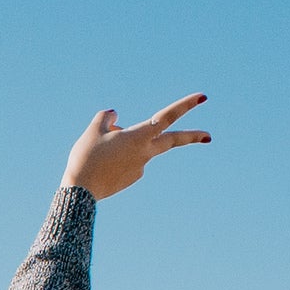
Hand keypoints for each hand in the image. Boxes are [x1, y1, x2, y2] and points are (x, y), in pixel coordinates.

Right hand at [63, 95, 211, 198]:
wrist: (80, 192)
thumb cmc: (86, 158)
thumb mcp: (92, 130)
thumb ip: (106, 117)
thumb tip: (116, 117)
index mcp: (139, 137)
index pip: (166, 117)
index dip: (184, 105)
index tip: (202, 98)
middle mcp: (145, 153)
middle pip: (172, 140)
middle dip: (191, 137)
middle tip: (209, 136)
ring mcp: (140, 168)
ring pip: (136, 147)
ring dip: (122, 143)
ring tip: (96, 152)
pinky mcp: (131, 179)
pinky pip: (127, 160)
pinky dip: (116, 157)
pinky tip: (100, 164)